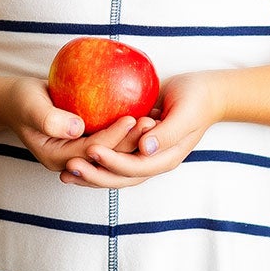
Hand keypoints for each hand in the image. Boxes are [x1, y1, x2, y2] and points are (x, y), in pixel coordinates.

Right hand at [3, 75, 154, 176]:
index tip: (132, 118)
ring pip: (113, 151)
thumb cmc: (21, 100)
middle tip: (153, 122)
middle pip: (107, 156)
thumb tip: (77, 128)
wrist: (17, 102)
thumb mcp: (30, 106)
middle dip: (131, 142)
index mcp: (57, 158)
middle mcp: (72, 161)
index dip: (113, 137)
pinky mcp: (89, 142)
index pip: (92, 151)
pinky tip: (147, 114)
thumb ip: (49, 119)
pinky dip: (128, 130)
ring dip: (134, 138)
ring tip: (155, 120)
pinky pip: (112, 140)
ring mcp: (82, 154)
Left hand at [59, 72, 225, 187]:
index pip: (135, 168)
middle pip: (120, 177)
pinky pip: (113, 155)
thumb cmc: (196, 100)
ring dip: (91, 173)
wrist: (203, 92)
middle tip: (69, 167)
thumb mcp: (186, 114)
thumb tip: (144, 148)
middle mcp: (151, 161)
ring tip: (66, 170)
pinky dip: (95, 158)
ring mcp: (142, 155)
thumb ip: (167, 133)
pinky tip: (75, 152)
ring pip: (113, 171)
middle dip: (94, 175)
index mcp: (165, 159)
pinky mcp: (134, 144)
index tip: (93, 150)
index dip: (113, 163)